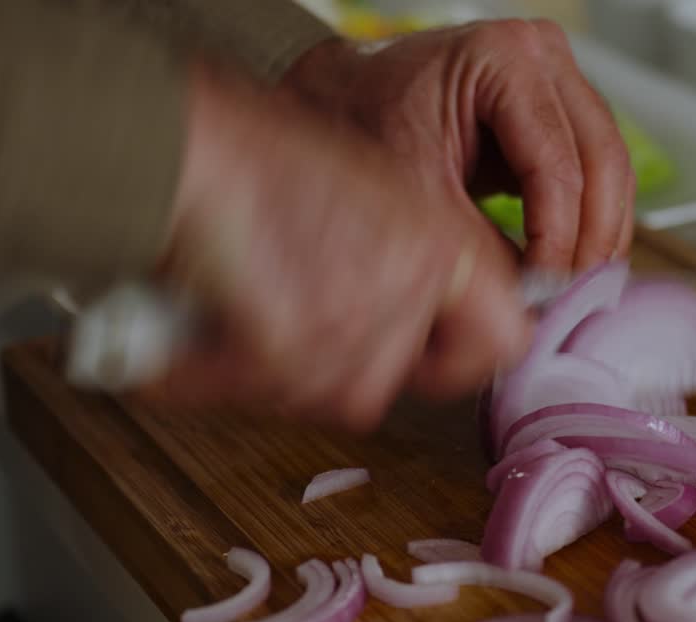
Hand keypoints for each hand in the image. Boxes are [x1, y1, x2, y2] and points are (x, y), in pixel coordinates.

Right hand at [149, 60, 531, 430]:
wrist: (190, 149)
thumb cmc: (264, 161)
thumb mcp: (378, 198)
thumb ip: (417, 263)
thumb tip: (435, 324)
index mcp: (445, 244)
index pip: (506, 339)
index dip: (466, 354)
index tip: (438, 351)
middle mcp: (410, 288)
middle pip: (402, 384)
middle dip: (353, 367)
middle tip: (307, 317)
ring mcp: (350, 325)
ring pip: (334, 398)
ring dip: (289, 372)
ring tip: (253, 306)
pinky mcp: (287, 352)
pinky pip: (265, 397)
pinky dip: (229, 375)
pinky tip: (210, 327)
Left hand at [284, 19, 636, 271]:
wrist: (341, 97)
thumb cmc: (360, 121)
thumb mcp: (413, 192)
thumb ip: (476, 248)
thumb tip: (527, 308)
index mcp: (503, 58)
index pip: (557, 165)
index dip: (558, 240)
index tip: (544, 292)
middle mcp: (541, 55)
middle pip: (603, 161)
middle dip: (591, 242)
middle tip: (572, 300)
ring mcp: (555, 79)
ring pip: (610, 168)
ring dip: (600, 236)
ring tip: (576, 293)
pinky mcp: (557, 110)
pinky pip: (595, 171)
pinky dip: (589, 222)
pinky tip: (573, 266)